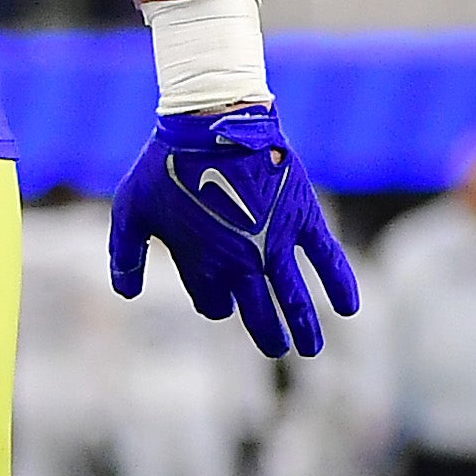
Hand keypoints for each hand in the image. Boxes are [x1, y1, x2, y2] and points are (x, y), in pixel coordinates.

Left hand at [109, 105, 358, 357]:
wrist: (210, 125)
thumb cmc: (164, 167)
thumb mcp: (130, 212)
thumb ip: (125, 255)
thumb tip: (126, 292)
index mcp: (200, 263)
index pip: (213, 303)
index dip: (216, 304)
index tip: (219, 302)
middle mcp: (239, 261)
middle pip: (256, 310)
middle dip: (267, 333)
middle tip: (277, 349)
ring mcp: (273, 241)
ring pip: (292, 295)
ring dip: (303, 325)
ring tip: (312, 350)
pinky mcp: (301, 217)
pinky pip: (326, 257)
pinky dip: (340, 282)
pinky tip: (349, 308)